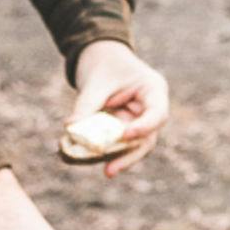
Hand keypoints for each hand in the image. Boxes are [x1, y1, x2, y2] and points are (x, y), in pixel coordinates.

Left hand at [70, 39, 171, 178]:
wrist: (100, 58)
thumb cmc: (103, 64)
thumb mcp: (96, 82)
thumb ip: (87, 105)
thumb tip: (72, 128)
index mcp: (153, 90)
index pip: (157, 113)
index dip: (145, 127)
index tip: (125, 135)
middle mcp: (150, 109)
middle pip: (147, 137)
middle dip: (129, 155)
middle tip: (111, 169)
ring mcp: (138, 121)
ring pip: (133, 146)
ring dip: (117, 158)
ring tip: (106, 171)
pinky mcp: (122, 130)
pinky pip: (116, 145)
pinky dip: (104, 152)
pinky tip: (89, 158)